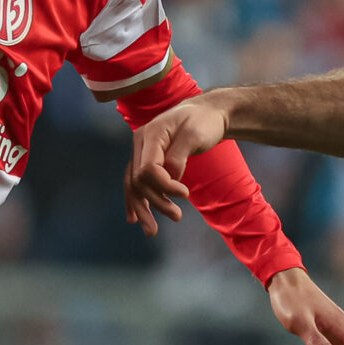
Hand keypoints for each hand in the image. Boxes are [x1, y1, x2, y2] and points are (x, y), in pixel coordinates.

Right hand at [124, 96, 231, 234]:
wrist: (208, 113)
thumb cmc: (204, 121)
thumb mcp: (195, 135)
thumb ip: (179, 156)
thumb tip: (171, 176)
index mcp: (150, 135)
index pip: (147, 169)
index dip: (164, 186)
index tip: (185, 194)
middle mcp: (140, 143)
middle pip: (139, 180)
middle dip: (155, 202)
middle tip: (177, 216)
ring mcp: (142, 151)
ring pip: (135, 184)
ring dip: (143, 208)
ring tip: (152, 231)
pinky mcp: (148, 159)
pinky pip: (137, 182)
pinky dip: (136, 200)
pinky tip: (134, 219)